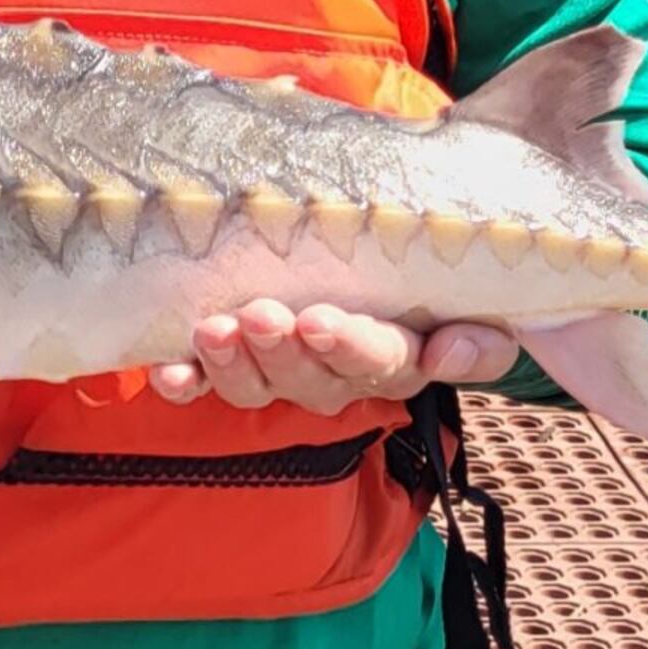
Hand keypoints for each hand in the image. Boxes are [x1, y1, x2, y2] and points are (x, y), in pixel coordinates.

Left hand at [146, 301, 517, 415]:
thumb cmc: (423, 278)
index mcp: (399, 357)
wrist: (384, 261)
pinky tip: (168, 371)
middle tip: (260, 315)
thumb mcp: (470, 301)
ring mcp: (284, 375)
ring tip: (213, 330)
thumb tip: (450, 351)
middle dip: (283, 351)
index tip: (321, 322)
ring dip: (232, 365)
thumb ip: (478, 337)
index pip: (383, 362)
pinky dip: (187, 380)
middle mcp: (338, 375)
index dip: (352, 348)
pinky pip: (208, 386)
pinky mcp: (237, 367)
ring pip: (258, 387)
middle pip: (312, 379)